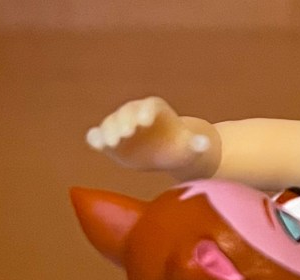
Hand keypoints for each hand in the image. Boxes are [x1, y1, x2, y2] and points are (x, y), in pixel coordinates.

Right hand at [86, 97, 212, 170]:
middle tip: (125, 135)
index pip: (150, 106)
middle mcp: (137, 113)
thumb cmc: (183, 148)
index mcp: (158, 111)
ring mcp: (122, 125)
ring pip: (113, 122)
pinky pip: (101, 135)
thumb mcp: (194, 148)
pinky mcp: (112, 139)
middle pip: (129, 112)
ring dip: (109, 131)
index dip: (146, 111)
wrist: (170, 154)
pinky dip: (96, 138)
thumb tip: (204, 144)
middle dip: (126, 121)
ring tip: (110, 143)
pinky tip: (95, 142)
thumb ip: (198, 145)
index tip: (145, 122)